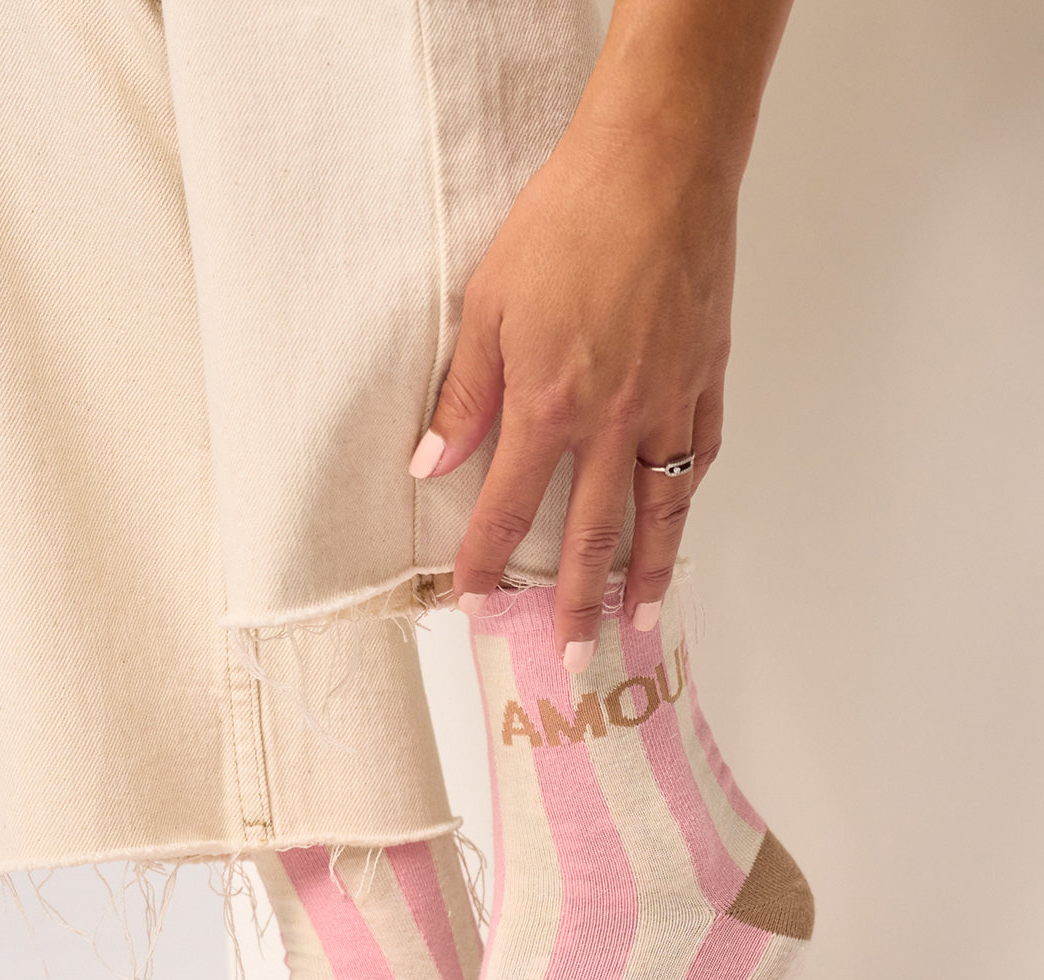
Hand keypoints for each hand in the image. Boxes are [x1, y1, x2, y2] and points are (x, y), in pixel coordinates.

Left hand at [410, 120, 734, 667]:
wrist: (658, 163)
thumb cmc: (567, 221)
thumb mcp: (488, 305)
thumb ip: (462, 396)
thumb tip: (428, 463)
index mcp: (549, 404)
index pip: (507, 510)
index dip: (488, 566)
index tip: (477, 607)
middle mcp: (612, 420)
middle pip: (591, 537)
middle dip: (576, 607)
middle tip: (572, 660)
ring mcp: (668, 404)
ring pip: (656, 513)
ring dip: (644, 577)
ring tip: (636, 624)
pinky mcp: (707, 378)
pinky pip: (697, 459)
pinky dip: (684, 502)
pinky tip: (674, 529)